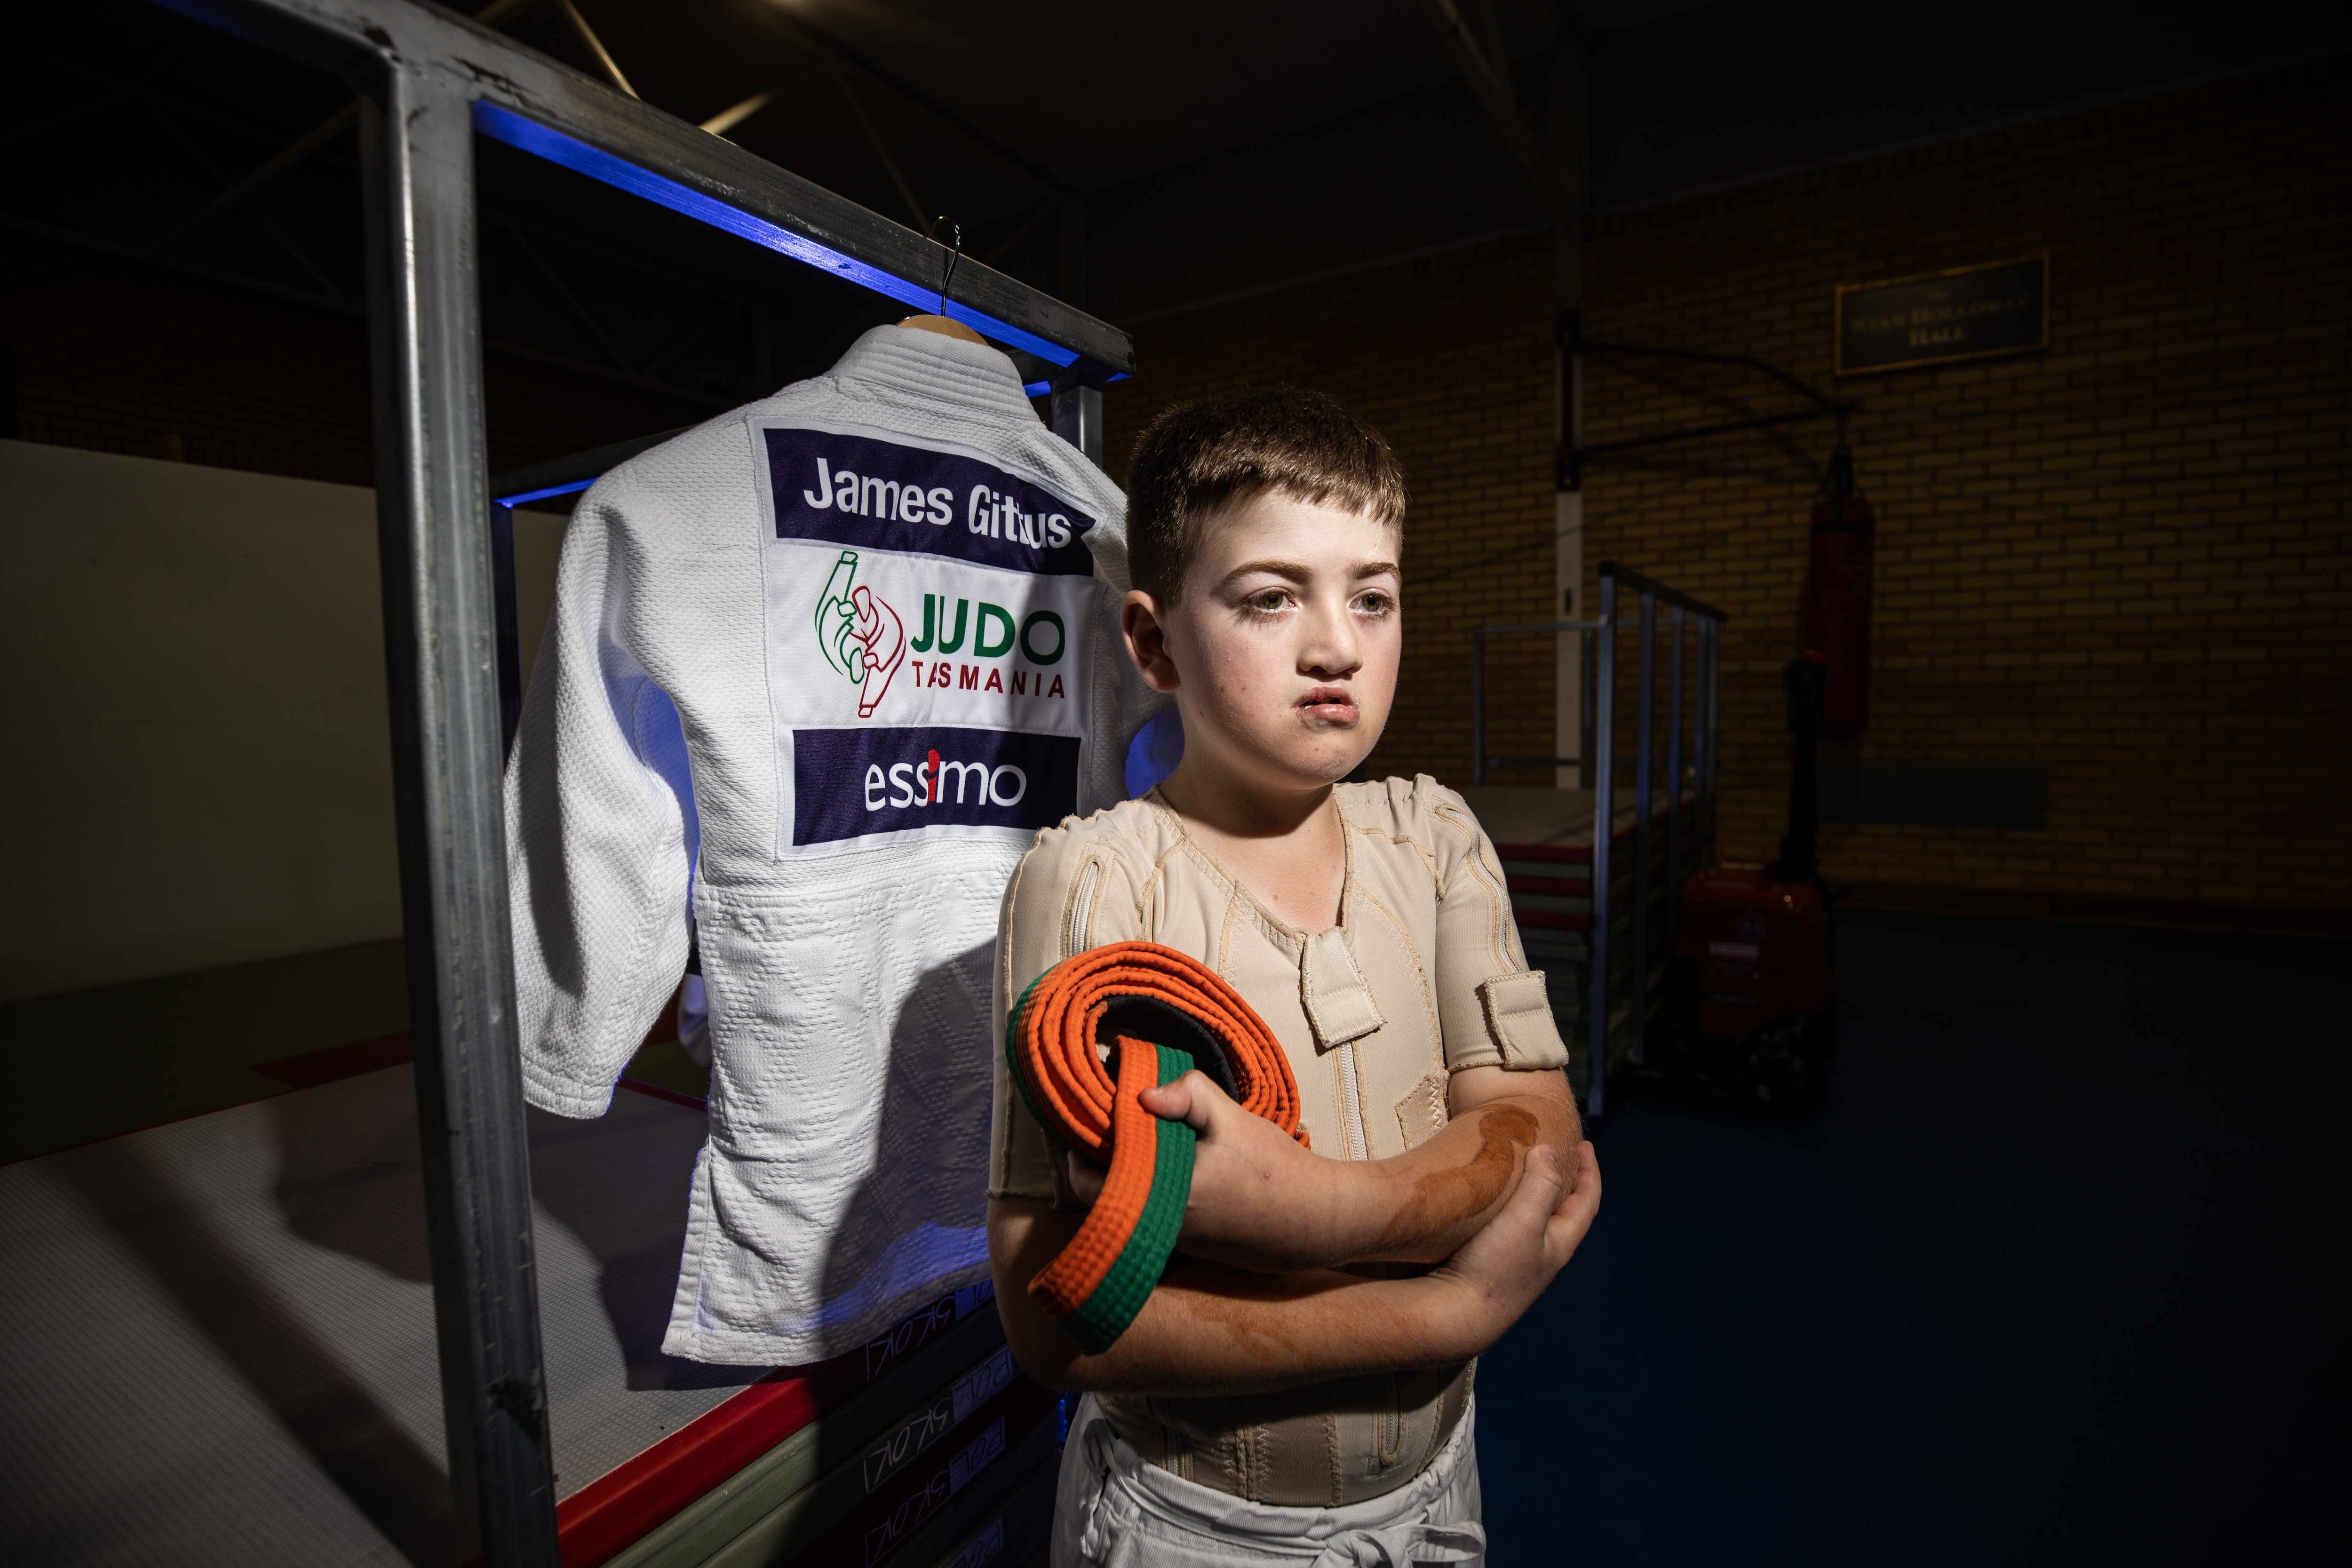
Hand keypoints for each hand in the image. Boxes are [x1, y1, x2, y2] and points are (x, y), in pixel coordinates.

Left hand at [1066, 1069, 1342, 1272]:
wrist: (1316, 1221)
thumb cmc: (1276, 1171)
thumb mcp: (1233, 1121)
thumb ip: (1188, 1097)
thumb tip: (1140, 1094)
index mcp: (1161, 1194)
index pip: (1086, 1182)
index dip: (1080, 1149)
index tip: (1091, 1119)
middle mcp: (1159, 1226)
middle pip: (1103, 1194)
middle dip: (1104, 1159)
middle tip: (1117, 1125)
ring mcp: (1174, 1241)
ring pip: (1128, 1204)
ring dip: (1129, 1175)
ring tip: (1145, 1140)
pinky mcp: (1191, 1246)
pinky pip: (1152, 1215)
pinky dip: (1151, 1191)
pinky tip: (1174, 1165)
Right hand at [1424, 1139, 1600, 1354]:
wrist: (1455, 1315)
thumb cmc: (1494, 1269)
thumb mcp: (1525, 1221)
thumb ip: (1541, 1185)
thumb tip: (1549, 1150)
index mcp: (1559, 1244)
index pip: (1587, 1202)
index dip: (1590, 1172)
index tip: (1585, 1145)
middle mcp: (1541, 1255)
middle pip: (1562, 1212)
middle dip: (1561, 1180)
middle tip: (1551, 1152)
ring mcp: (1515, 1263)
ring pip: (1532, 1220)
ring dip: (1530, 1193)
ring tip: (1517, 1169)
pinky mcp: (1488, 1265)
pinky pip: (1505, 1228)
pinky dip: (1505, 1206)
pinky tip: (1486, 1200)